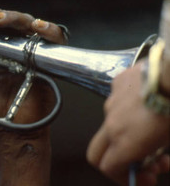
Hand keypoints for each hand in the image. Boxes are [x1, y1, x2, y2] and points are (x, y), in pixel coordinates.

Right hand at [87, 61, 169, 185]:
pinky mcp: (119, 82)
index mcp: (125, 141)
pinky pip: (119, 100)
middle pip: (98, 151)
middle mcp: (112, 122)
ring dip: (128, 133)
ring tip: (155, 129)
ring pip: (112, 124)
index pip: (108, 168)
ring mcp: (112, 100)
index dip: (124, 178)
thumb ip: (160, 156)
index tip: (145, 178)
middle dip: (116, 161)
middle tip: (144, 162)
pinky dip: (132, 108)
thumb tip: (159, 159)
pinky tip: (151, 103)